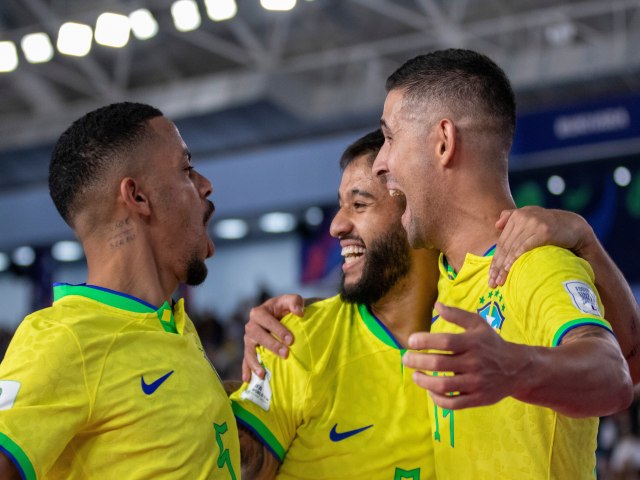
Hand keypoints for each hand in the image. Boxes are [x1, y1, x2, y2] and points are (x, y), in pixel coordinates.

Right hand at [242, 294, 302, 381]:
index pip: (267, 321)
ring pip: (249, 350)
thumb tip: (299, 312)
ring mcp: (248, 339)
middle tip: (285, 354)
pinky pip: (246, 360)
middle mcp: (251, 325)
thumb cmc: (285, 308)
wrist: (278, 315)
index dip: (278, 329)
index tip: (291, 340)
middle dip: (271, 345)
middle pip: (257, 336)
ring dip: (254, 362)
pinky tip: (248, 380)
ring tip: (262, 373)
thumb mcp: (290, 300)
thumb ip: (295, 302)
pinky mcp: (249, 349)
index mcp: (259, 312)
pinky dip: (246, 370)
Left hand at [402, 302, 526, 409]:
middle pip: (439, 364)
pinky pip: (453, 403)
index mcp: (472, 343)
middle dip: (417, 361)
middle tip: (405, 359)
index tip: (411, 341)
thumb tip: (437, 305)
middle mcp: (474, 363)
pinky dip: (437, 399)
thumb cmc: (491, 344)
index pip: (445, 341)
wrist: (517, 369)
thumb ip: (457, 315)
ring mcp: (476, 383)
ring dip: (423, 381)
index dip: (425, 341)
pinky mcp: (477, 399)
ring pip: (443, 385)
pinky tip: (430, 390)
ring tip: (415, 374)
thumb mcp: (478, 325)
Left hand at [489, 206, 590, 287]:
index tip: (490, 274)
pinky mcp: (543, 231)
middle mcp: (523, 217)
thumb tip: (496, 225)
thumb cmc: (551, 226)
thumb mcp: (531, 216)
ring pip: (512, 249)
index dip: (495, 259)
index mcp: (517, 215)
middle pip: (505, 246)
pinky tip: (509, 270)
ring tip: (499, 282)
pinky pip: (524, 247)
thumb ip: (512, 217)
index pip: (502, 242)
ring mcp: (533, 223)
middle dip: (497, 266)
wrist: (575, 225)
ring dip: (504, 267)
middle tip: (491, 283)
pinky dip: (515, 259)